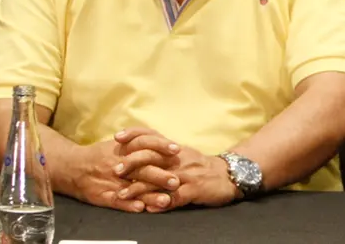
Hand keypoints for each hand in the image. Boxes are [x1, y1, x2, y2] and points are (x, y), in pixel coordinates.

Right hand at [63, 132, 177, 212]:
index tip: (177, 150)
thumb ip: (141, 142)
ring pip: (132, 188)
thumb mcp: (120, 144)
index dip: (161, 146)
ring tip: (165, 200)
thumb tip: (167, 143)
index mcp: (124, 149)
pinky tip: (140, 208)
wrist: (72, 167)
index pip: (145, 144)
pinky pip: (116, 201)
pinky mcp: (102, 195)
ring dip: (149, 195)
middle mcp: (119, 165)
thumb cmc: (101, 154)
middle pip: (142, 168)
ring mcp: (111, 181)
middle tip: (176, 181)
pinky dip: (128, 205)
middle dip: (160, 175)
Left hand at [115, 129, 237, 212]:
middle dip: (132, 162)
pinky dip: (160, 203)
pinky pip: (174, 198)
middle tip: (116, 170)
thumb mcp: (182, 153)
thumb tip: (138, 148)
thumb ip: (162, 151)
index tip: (118, 136)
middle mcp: (178, 159)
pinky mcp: (194, 190)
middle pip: (152, 156)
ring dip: (138, 188)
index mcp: (174, 149)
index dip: (135, 134)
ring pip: (158, 179)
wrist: (228, 175)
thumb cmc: (201, 166)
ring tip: (123, 195)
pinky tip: (148, 209)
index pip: (152, 136)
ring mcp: (186, 175)